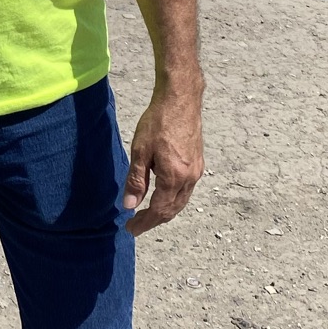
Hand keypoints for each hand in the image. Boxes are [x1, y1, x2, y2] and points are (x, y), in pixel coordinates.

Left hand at [123, 80, 203, 234]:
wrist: (181, 99)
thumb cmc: (158, 121)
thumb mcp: (140, 151)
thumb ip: (136, 180)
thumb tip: (129, 205)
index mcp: (174, 177)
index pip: (159, 210)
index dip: (145, 222)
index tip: (131, 229)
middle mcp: (189, 177)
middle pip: (172, 209)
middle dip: (154, 220)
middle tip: (136, 225)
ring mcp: (196, 170)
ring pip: (181, 200)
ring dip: (164, 211)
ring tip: (147, 215)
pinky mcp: (197, 162)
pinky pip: (186, 189)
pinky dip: (173, 199)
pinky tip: (162, 195)